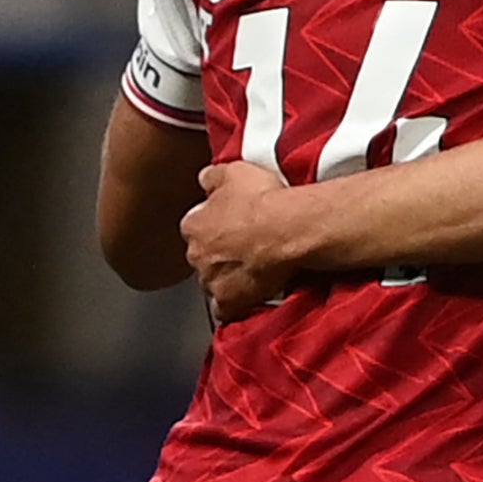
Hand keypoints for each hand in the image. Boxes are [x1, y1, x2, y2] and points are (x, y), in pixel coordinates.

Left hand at [183, 160, 306, 322]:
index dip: (214, 227)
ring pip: (213, 283)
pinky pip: (226, 309)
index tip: (230, 225)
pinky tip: (249, 298)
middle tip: (245, 248)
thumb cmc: (265, 201)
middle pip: (203, 257)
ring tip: (252, 272)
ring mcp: (212, 281)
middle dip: (219, 255)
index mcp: (194, 225)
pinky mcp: (230, 301)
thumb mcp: (235, 172)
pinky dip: (234, 305)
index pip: (195, 228)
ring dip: (227, 279)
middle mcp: (197, 255)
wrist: (288, 229)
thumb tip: (204, 179)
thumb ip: (213, 176)